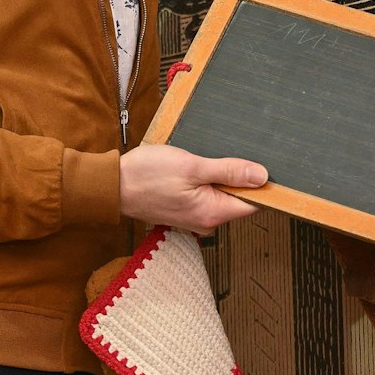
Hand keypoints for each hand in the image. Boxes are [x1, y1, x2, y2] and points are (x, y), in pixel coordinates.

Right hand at [118, 143, 268, 233]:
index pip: (254, 203)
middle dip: (237, 176)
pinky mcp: (185, 210)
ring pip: (221, 194)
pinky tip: (194, 167)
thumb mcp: (192, 166)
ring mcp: (195, 217)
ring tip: (203, 160)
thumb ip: (229, 171)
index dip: (261, 183)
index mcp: (213, 213)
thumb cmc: (146, 175)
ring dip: (218, 176)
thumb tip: (261, 175)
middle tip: (224, 153)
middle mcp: (207, 221)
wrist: (113, 185)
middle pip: (239, 198)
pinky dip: (205, 180)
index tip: (262, 163)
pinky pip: (206, 195)